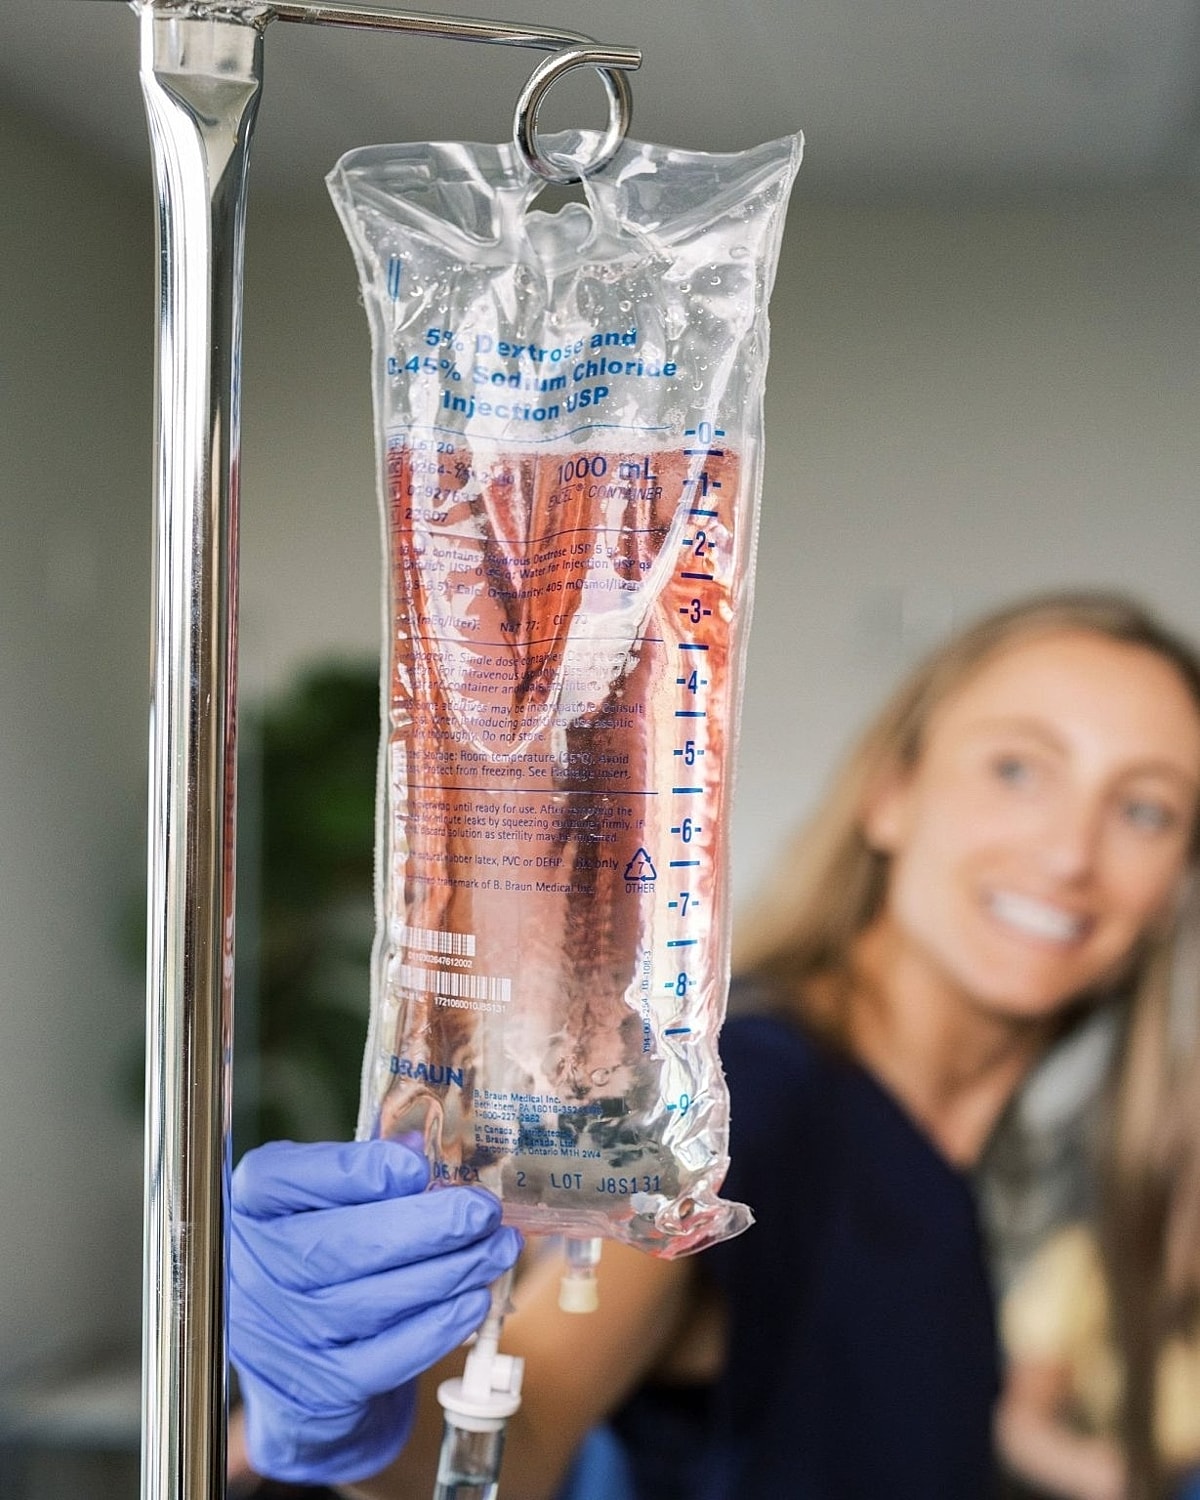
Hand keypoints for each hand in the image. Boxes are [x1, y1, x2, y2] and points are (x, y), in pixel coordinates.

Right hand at [229, 1138, 521, 1484]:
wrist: (295, 1373)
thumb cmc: (324, 1259)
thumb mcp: (326, 1205)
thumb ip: (364, 1172)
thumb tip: (418, 1145)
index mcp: (252, 1208)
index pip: (281, 1179)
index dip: (354, 1171)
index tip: (416, 1165)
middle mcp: (253, 1271)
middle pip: (338, 1245)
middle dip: (425, 1225)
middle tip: (482, 1210)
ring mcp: (281, 1337)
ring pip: (372, 1301)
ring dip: (450, 1272)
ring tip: (497, 1248)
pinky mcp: (319, 1389)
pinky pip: (388, 1356)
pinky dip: (440, 1326)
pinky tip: (476, 1298)